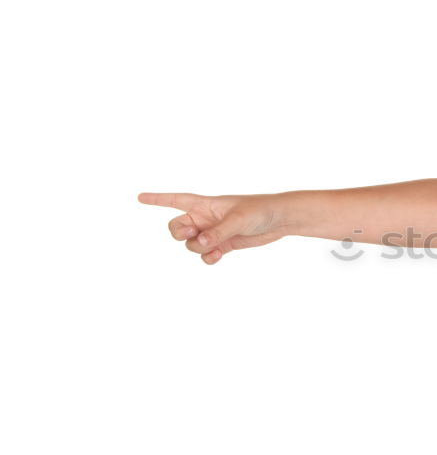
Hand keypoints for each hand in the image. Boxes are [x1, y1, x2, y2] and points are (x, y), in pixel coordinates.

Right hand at [137, 191, 290, 264]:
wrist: (279, 220)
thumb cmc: (259, 210)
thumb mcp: (238, 219)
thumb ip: (218, 232)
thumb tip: (200, 244)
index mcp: (205, 204)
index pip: (175, 200)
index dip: (157, 199)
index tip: (139, 197)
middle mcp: (204, 218)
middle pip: (176, 228)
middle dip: (179, 234)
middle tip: (192, 235)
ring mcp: (212, 232)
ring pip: (190, 245)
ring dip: (197, 248)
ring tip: (214, 247)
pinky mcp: (222, 245)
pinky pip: (205, 255)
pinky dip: (208, 257)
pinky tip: (218, 255)